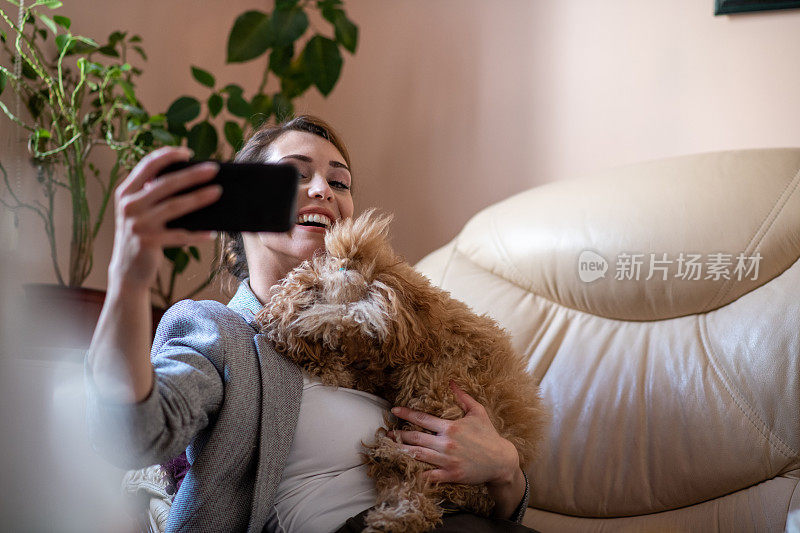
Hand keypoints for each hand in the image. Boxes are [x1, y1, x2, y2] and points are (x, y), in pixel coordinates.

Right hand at [108, 147, 220, 291]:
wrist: (127, 270)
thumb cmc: (141, 234)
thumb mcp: (140, 211)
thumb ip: (153, 194)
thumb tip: (188, 177)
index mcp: (125, 192)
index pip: (147, 165)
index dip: (167, 155)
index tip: (188, 152)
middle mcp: (128, 206)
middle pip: (166, 184)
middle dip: (192, 174)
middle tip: (214, 169)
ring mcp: (138, 224)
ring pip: (175, 207)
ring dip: (199, 198)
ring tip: (218, 192)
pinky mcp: (148, 242)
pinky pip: (179, 235)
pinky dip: (197, 233)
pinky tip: (212, 232)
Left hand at [388, 381, 519, 486]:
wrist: (501, 460)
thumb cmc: (489, 435)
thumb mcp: (478, 412)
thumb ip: (463, 397)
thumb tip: (451, 382)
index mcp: (450, 427)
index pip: (422, 418)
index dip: (406, 413)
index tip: (394, 410)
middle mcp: (446, 443)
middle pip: (415, 437)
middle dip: (399, 434)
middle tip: (387, 433)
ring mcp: (447, 460)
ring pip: (418, 455)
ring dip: (402, 451)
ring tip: (390, 449)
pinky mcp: (450, 475)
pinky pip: (429, 475)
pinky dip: (416, 474)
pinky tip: (405, 472)